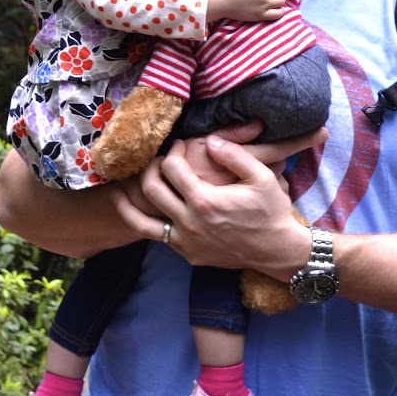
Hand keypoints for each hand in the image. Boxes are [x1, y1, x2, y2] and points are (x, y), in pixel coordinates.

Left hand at [112, 124, 326, 277]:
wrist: (277, 251)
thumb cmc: (271, 211)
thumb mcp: (261, 175)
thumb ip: (234, 154)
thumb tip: (208, 140)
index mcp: (204, 201)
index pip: (171, 168)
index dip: (172, 151)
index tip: (179, 145)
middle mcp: (189, 223)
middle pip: (151, 189)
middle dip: (150, 168)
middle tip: (160, 161)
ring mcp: (186, 242)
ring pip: (141, 222)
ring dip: (127, 203)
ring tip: (119, 191)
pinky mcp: (188, 255)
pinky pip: (158, 237)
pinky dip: (147, 222)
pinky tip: (145, 212)